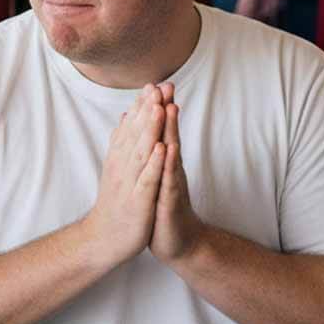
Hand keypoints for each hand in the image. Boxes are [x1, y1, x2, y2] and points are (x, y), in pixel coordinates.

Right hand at [81, 85, 166, 266]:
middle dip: (148, 110)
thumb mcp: (118, 171)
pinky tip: (161, 148)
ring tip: (159, 107)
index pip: (131, 129)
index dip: (142, 107)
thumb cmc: (115, 205)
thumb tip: (127, 116)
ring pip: (141, 152)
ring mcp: (129, 184)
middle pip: (136, 134)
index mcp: (120, 160)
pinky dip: (154, 164)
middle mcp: (122, 168)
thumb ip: (122, 143)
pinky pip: (146, 180)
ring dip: (150, 129)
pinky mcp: (137, 202)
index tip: (152, 84)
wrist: (102, 240)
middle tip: (157, 86)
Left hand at [149, 88, 205, 263]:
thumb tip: (148, 133)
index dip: (157, 108)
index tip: (154, 82)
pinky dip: (168, 165)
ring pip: (171, 152)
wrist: (175, 241)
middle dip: (167, 110)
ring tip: (170, 107)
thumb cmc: (163, 206)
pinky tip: (168, 150)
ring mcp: (172, 183)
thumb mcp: (155, 176)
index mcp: (162, 162)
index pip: (160, 131)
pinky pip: (169, 180)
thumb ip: (154, 154)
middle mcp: (169, 168)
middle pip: (169, 133)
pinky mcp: (170, 201)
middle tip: (166, 84)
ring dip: (171, 130)